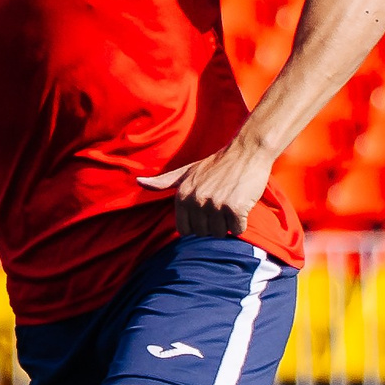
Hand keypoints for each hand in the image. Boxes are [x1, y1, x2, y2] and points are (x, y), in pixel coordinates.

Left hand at [140, 140, 274, 237]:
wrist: (246, 152)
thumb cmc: (216, 164)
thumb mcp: (186, 171)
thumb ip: (163, 181)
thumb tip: (138, 181)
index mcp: (182, 195)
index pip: (185, 230)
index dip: (198, 224)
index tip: (206, 209)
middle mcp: (196, 200)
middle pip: (203, 233)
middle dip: (214, 223)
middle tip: (222, 202)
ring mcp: (215, 204)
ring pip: (220, 233)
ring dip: (229, 222)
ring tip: (231, 201)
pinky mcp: (235, 207)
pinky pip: (237, 229)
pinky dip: (242, 221)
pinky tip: (242, 203)